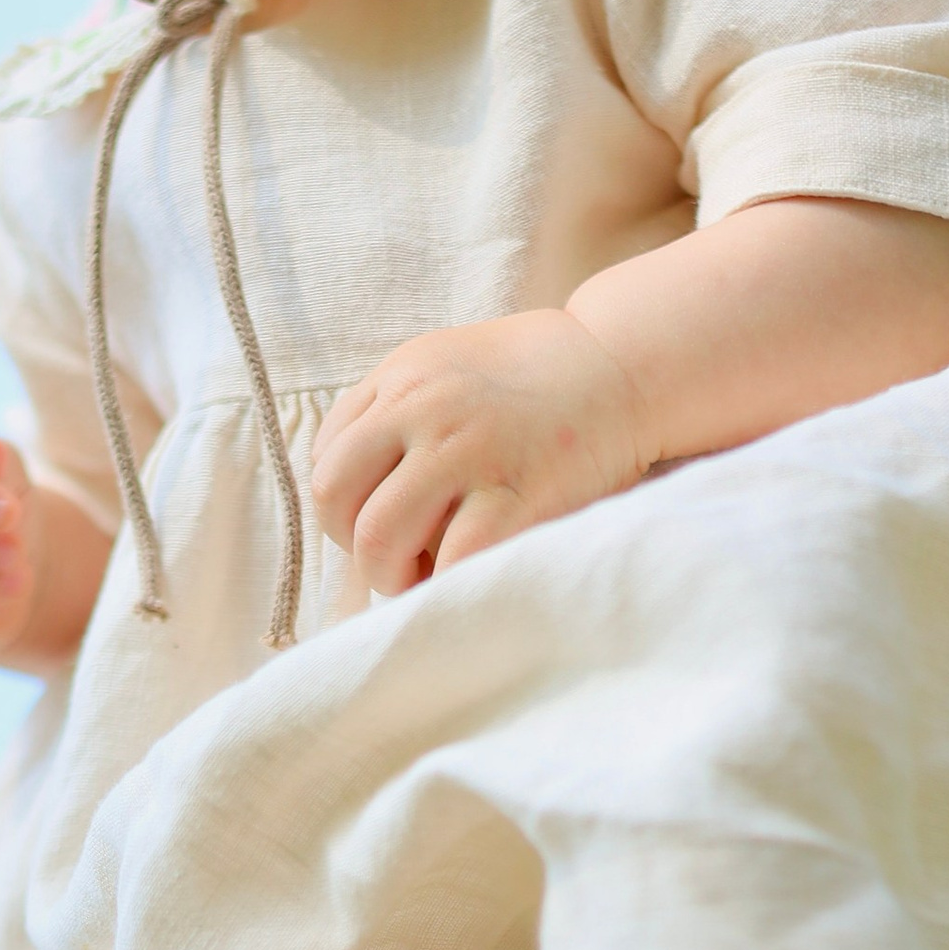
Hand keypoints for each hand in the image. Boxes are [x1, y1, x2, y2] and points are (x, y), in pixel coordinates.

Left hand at [308, 308, 649, 596]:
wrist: (622, 366)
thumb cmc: (530, 378)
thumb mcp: (441, 365)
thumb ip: (386, 412)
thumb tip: (344, 494)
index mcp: (401, 381)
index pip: (326, 465)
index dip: (343, 512)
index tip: (377, 527)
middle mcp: (425, 411)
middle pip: (337, 501)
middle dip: (359, 548)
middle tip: (399, 560)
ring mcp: (469, 453)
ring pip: (380, 537)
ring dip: (394, 575)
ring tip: (429, 574)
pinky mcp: (518, 495)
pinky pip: (452, 561)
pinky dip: (448, 584)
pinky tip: (469, 574)